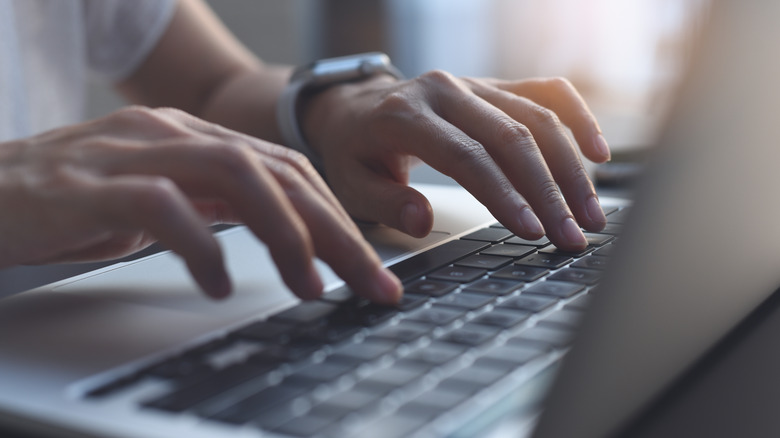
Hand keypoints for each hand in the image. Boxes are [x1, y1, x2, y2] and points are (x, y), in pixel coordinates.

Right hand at [0, 107, 400, 302]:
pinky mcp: (89, 184)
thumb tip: (281, 232)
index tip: (371, 268)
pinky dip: (201, 246)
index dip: (339, 218)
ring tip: (309, 285)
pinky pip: (162, 206)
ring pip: (237, 176)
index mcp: (196, 139)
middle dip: (336, 231)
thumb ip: (217, 204)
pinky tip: (219, 285)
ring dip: (285, 234)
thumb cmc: (71, 201)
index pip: (288, 170)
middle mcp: (174, 135)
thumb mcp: (161, 200)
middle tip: (370, 283)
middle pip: (279, 173)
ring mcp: (133, 153)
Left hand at [302, 72, 610, 250]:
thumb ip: (385, 202)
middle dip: (549, 191)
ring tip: (591, 213)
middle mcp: (445, 91)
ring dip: (571, 168)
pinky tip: (598, 152)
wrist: (356, 108)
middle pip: (512, 138)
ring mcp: (473, 84)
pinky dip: (577, 118)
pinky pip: (546, 92)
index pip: (467, 156)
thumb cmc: (355, 151)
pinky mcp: (494, 85)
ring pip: (537, 118)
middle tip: (573, 235)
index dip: (504, 194)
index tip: (533, 231)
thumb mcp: (351, 183)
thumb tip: (423, 221)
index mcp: (405, 115)